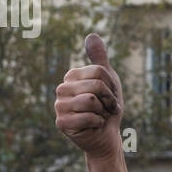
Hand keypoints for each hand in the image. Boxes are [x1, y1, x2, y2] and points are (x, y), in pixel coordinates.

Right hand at [54, 32, 123, 160]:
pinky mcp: (61, 123)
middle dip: (109, 100)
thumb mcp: (108, 80)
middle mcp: (62, 89)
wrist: (107, 135)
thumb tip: (91, 35)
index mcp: (71, 77)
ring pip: (91, 101)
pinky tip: (94, 126)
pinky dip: (98, 123)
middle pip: (96, 85)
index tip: (111, 96)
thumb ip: (99, 59)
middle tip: (108, 108)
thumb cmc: (107, 108)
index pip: (99, 72)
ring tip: (100, 116)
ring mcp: (59, 106)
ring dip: (104, 112)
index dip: (112, 86)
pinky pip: (88, 117)